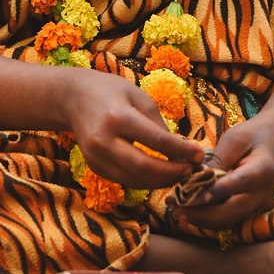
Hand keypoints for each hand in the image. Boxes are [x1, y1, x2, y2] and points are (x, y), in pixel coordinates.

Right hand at [65, 69, 202, 189]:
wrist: (73, 98)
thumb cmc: (111, 91)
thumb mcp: (138, 96)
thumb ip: (158, 124)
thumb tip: (181, 151)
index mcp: (117, 117)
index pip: (155, 140)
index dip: (180, 151)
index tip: (200, 154)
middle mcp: (103, 140)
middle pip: (143, 167)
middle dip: (172, 173)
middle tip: (192, 170)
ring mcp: (96, 157)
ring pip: (134, 180)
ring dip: (161, 181)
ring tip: (181, 174)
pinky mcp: (94, 167)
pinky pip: (125, 180)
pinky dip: (146, 181)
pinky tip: (161, 175)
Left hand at [170, 115, 273, 229]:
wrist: (270, 140)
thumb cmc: (250, 135)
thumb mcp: (234, 139)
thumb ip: (218, 160)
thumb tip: (195, 179)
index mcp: (263, 169)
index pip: (241, 183)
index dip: (219, 191)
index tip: (198, 196)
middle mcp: (263, 193)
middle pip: (232, 211)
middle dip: (202, 214)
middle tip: (176, 209)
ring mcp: (257, 204)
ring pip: (228, 220)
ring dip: (201, 218)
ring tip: (176, 210)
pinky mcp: (248, 209)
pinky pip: (227, 218)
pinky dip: (207, 216)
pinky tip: (188, 210)